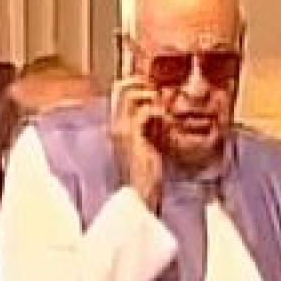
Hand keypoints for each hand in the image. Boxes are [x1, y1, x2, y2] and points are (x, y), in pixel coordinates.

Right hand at [110, 76, 164, 210]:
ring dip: (150, 96)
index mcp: (117, 127)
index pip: (119, 92)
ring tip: (162, 111)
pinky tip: (166, 123)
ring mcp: (122, 129)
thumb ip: (148, 128)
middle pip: (121, 87)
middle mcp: (115, 125)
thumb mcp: (146, 145)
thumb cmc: (146, 174)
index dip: (136, 84)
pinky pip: (145, 111)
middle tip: (158, 95)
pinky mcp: (132, 136)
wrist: (139, 196)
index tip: (154, 91)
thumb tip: (159, 112)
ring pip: (130, 94)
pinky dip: (158, 112)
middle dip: (142, 84)